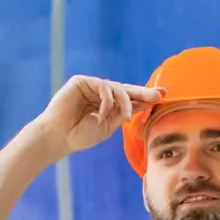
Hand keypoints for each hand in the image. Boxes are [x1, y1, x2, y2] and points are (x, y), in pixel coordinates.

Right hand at [32, 76, 164, 155]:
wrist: (58, 137)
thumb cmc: (79, 136)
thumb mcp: (108, 126)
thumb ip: (122, 114)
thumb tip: (144, 103)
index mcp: (105, 106)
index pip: (127, 99)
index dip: (144, 97)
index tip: (162, 96)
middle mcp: (98, 94)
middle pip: (125, 89)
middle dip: (143, 92)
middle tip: (159, 94)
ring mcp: (89, 87)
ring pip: (116, 87)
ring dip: (125, 101)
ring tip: (127, 117)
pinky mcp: (81, 82)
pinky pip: (102, 85)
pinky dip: (107, 98)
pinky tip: (104, 111)